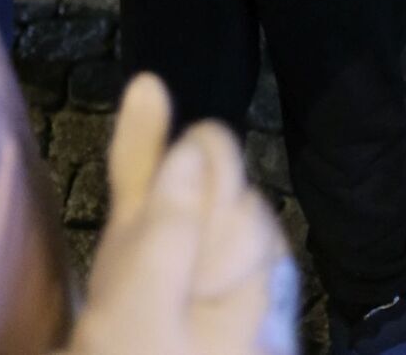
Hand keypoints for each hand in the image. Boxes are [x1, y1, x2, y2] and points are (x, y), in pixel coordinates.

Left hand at [66, 76, 297, 354]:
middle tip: (188, 278)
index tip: (148, 87)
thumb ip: (167, 227)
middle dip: (210, 210)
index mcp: (134, 236)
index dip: (145, 131)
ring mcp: (221, 262)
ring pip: (250, 213)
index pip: (140, 167)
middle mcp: (180, 236)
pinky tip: (233, 317)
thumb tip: (194, 141)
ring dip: (228, 260)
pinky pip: (271, 256)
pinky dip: (249, 284)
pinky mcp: (259, 289)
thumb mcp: (139, 312)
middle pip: (214, 171)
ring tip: (202, 318)